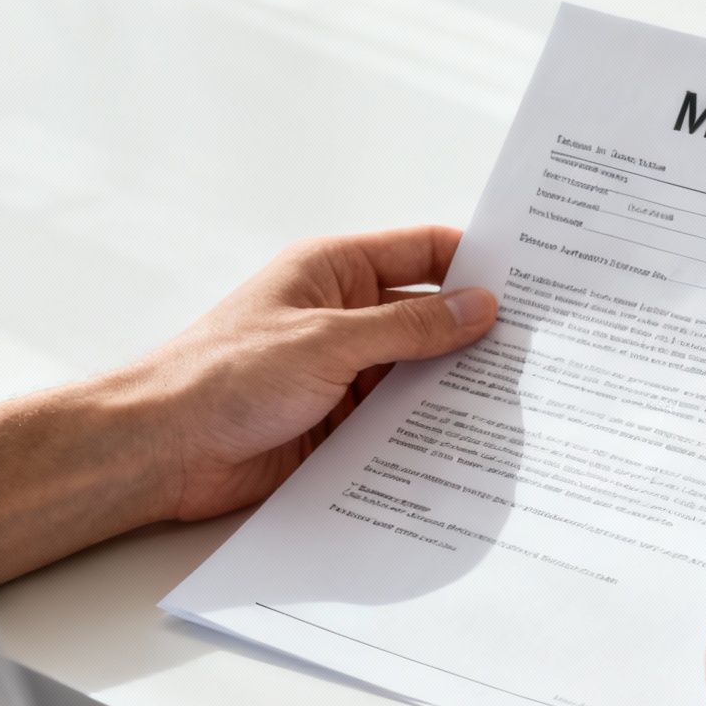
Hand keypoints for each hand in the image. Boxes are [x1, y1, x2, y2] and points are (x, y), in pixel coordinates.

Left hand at [0, 227, 497, 585]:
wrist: (161, 452)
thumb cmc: (222, 377)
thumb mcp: (329, 342)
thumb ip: (410, 327)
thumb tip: (481, 307)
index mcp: (334, 272)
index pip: (424, 252)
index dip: (478, 261)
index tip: (535, 280)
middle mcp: (345, 317)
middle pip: (431, 315)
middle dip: (480, 330)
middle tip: (544, 347)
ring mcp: (345, 372)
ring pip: (422, 372)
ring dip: (458, 385)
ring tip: (520, 398)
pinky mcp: (341, 423)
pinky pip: (401, 420)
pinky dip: (432, 427)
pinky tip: (471, 440)